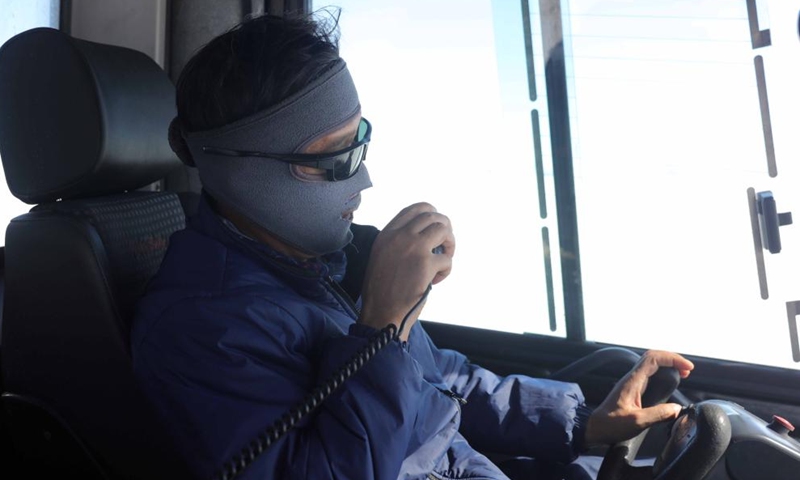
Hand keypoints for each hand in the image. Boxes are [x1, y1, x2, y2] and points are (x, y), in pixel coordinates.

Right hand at [359, 203, 455, 340]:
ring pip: (443, 229)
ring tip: (443, 259)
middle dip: (444, 229)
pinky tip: (435, 280)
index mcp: (387, 234)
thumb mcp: (381, 256)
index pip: (414, 209)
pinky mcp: (426, 264)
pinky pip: (447, 259)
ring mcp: (414, 248)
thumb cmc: (381, 290)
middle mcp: (400, 236)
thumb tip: (424, 235)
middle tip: (444, 245)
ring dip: (450, 244)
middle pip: (433, 216)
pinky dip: (446, 270)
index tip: (435, 228)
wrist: (381, 313)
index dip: (431, 214)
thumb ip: (398, 242)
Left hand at [584, 350, 693, 446]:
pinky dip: (662, 375)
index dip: (672, 359)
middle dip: (672, 360)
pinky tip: (668, 385)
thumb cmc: (611, 425)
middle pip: (653, 358)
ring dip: (668, 366)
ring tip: (682, 374)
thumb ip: (658, 414)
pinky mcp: (632, 390)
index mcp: (632, 381)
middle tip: (687, 371)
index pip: (653, 359)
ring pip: (651, 365)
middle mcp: (632, 378)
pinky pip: (649, 375)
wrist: (594, 428)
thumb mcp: (636, 422)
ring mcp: (632, 383)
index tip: (687, 368)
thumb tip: (677, 408)